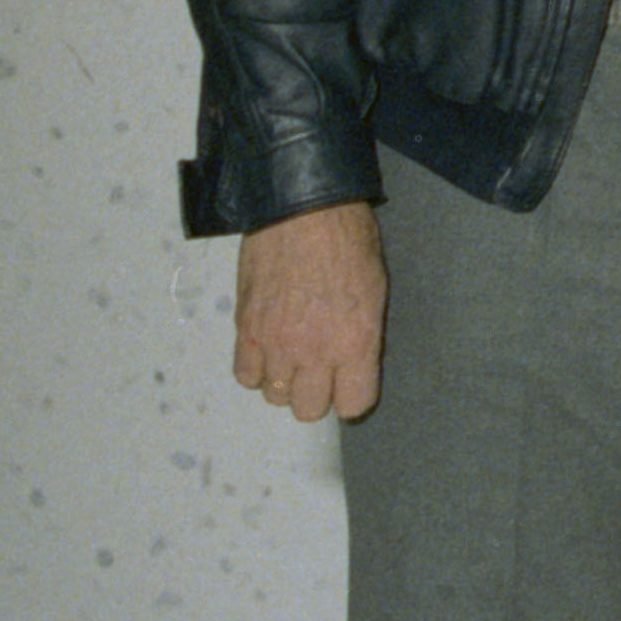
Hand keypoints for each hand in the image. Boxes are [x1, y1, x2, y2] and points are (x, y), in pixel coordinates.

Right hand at [232, 199, 386, 421]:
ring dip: (284, 381)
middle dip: (317, 394)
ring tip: (293, 355)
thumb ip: (362, 334)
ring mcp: (275, 344)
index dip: (353, 396)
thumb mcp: (375, 289)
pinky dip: (255, 369)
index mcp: (355, 343)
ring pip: (274, 395)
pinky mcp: (246, 329)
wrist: (301, 211)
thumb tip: (351, 360)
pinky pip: (244, 374)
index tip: (351, 384)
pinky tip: (267, 351)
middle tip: (320, 370)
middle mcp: (314, 352)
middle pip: (309, 409)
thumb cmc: (348, 240)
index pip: (354, 404)